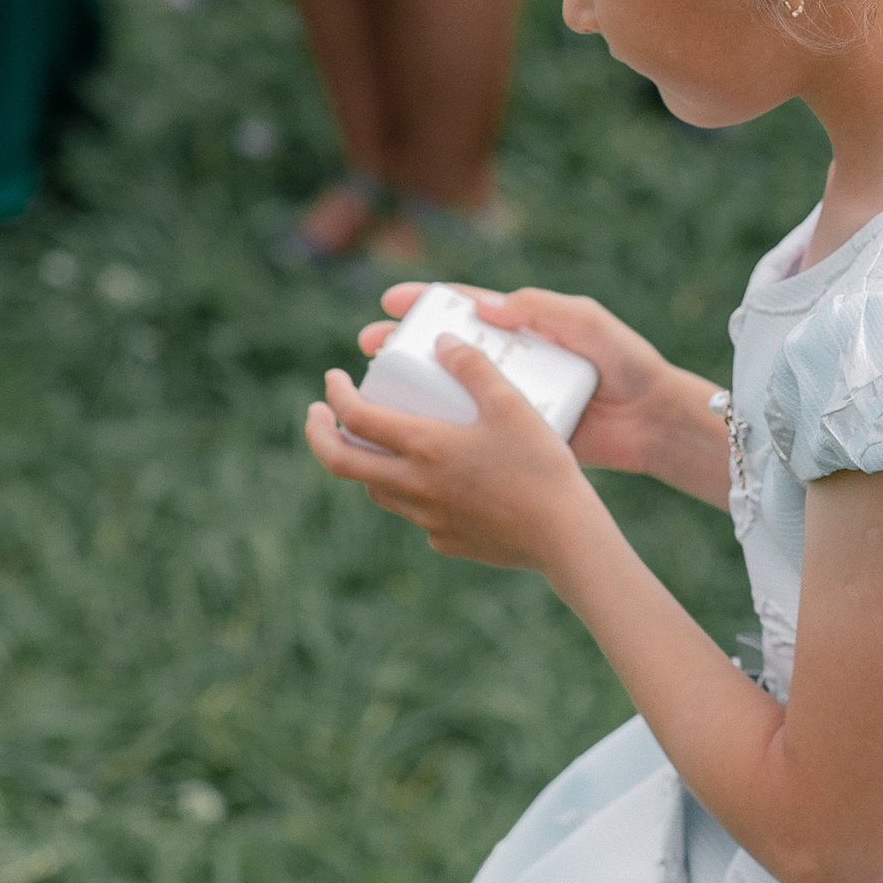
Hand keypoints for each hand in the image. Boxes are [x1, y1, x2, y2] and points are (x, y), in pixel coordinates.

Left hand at [305, 338, 607, 570]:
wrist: (565, 536)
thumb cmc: (541, 466)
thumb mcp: (510, 404)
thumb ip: (473, 367)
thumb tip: (441, 340)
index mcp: (424, 446)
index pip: (355, 418)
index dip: (336, 394)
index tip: (332, 379)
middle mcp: (415, 486)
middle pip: (340, 462)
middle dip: (319, 434)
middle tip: (318, 414)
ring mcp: (427, 520)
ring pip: (376, 490)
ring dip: (365, 463)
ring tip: (378, 443)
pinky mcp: (446, 541)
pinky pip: (414, 514)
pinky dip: (409, 491)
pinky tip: (436, 480)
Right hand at [355, 283, 711, 483]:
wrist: (656, 422)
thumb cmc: (628, 364)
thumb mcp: (588, 324)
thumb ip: (542, 308)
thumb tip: (484, 306)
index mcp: (523, 328)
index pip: (462, 308)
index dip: (423, 303)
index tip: (388, 303)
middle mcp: (510, 363)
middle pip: (443, 350)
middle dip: (401, 347)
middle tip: (366, 350)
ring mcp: (511, 401)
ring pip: (449, 392)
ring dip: (410, 392)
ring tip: (375, 396)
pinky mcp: (517, 436)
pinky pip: (471, 433)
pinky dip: (440, 434)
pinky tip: (409, 441)